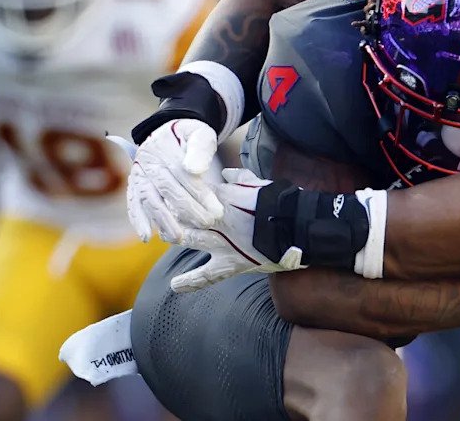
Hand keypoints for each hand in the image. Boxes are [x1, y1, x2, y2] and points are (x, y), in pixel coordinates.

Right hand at [121, 119, 223, 241]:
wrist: (169, 133)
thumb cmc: (189, 136)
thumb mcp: (200, 134)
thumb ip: (200, 149)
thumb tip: (194, 170)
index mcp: (164, 146)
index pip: (183, 174)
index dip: (200, 193)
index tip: (216, 210)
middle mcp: (147, 160)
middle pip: (166, 189)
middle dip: (187, 210)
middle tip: (206, 223)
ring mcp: (138, 173)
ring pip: (149, 199)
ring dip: (163, 220)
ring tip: (178, 237)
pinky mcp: (133, 185)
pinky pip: (132, 203)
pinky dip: (137, 220)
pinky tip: (145, 236)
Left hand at [169, 168, 306, 292]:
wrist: (297, 225)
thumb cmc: (280, 202)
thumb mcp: (259, 183)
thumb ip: (240, 177)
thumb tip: (226, 173)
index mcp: (224, 198)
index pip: (192, 192)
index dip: (180, 190)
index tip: (171, 188)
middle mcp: (217, 219)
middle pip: (183, 214)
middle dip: (171, 212)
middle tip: (163, 211)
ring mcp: (222, 243)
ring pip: (187, 239)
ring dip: (174, 236)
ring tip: (166, 236)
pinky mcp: (232, 263)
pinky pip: (207, 275)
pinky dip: (191, 281)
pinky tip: (175, 286)